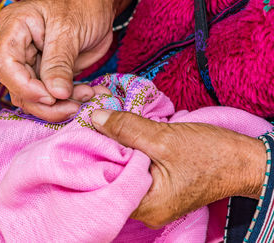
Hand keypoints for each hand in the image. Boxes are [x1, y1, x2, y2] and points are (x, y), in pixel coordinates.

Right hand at [0, 0, 137, 121]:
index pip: (5, 66)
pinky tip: (88, 94)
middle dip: (45, 104)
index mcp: (15, 27)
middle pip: (18, 88)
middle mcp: (19, 47)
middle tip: (72, 107)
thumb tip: (56, 94)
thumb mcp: (70, 29)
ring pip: (35, 97)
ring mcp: (33, 62)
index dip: (24, 87)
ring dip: (59, 106)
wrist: (100, 3)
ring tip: (86, 98)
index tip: (50, 97)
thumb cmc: (83, 3)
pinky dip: (69, 101)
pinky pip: (52, 95)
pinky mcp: (49, 73)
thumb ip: (59, 62)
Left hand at [91, 109, 266, 227]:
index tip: (85, 134)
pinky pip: (136, 172)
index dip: (93, 158)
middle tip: (94, 128)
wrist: (243, 161)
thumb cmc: (211, 154)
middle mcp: (147, 210)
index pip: (106, 184)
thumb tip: (95, 117)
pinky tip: (125, 140)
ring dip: (118, 152)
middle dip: (104, 153)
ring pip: (124, 174)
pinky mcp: (159, 189)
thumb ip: (127, 128)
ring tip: (108, 131)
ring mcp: (154, 201)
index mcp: (147, 206)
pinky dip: (130, 155)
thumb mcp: (164, 138)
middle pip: (113, 180)